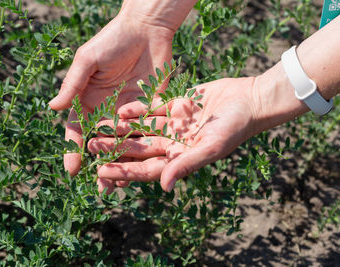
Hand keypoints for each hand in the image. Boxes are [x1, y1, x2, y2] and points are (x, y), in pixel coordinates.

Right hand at [49, 14, 173, 185]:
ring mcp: (128, 113)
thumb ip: (73, 84)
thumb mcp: (88, 61)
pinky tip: (144, 167)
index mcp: (88, 101)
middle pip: (100, 143)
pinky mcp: (149, 110)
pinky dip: (142, 150)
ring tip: (120, 186)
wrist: (146, 29)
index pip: (78, 130)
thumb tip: (52, 107)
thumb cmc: (112, 41)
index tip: (72, 170)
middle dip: (99, 165)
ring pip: (123, 144)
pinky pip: (144, 134)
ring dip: (122, 164)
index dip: (74, 149)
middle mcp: (106, 111)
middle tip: (100, 189)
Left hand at [88, 77, 261, 191]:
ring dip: (120, 129)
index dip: (124, 171)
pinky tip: (121, 110)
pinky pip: (152, 108)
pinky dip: (137, 109)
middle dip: (115, 148)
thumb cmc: (235, 128)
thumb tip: (164, 187)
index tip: (101, 171)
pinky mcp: (175, 105)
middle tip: (91, 147)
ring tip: (97, 127)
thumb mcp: (211, 147)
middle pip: (139, 148)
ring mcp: (172, 124)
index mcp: (179, 158)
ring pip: (140, 128)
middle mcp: (172, 143)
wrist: (249, 99)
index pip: (147, 168)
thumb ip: (187, 165)